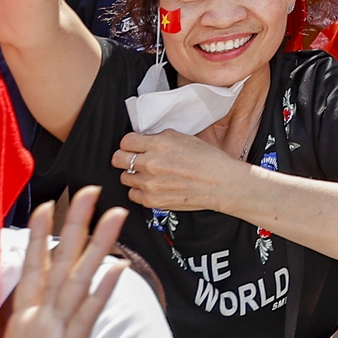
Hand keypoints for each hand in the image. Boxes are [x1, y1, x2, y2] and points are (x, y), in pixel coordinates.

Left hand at [0, 188, 125, 337]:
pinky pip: (84, 323)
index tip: (46, 205)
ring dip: (99, 250)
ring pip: (82, 285)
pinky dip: (100, 297)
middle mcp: (45, 326)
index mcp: (23, 325)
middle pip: (65, 267)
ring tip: (116, 217)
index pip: (33, 272)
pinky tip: (116, 271)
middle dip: (78, 229)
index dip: (39, 239)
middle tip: (93, 191)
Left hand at [111, 128, 243, 213]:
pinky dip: (140, 190)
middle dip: (125, 157)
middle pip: (118, 159)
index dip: (130, 143)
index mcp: (159, 144)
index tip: (134, 146)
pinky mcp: (151, 200)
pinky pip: (133, 194)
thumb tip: (146, 140)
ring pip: (124, 177)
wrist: (220, 183)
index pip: (126, 141)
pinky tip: (153, 186)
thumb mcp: (185, 137)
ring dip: (134, 175)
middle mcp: (150, 163)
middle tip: (134, 159)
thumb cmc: (208, 160)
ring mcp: (149, 184)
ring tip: (149, 174)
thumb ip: (161, 138)